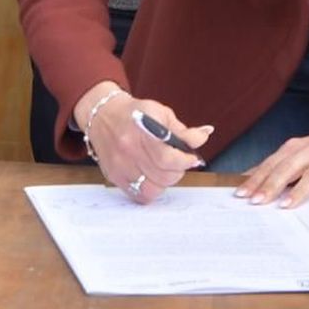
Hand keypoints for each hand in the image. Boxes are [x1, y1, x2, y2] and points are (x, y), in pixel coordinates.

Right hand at [74, 82, 208, 203]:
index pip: (167, 157)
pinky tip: (153, 177)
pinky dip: (151, 190)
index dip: (185, 161)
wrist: (103, 115)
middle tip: (179, 162)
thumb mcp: (161, 113)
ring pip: (153, 189)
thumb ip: (184, 130)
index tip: (191, 158)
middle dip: (178, 170)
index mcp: (142, 130)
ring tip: (165, 170)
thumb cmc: (135, 113)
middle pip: (163, 175)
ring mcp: (120, 165)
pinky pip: (139, 195)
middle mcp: (128, 149)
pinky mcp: (114, 176)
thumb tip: (205, 136)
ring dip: (165, 182)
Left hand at [234, 127, 308, 209]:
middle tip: (256, 201)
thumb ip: (277, 164)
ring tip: (286, 205)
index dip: (256, 179)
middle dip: (271, 185)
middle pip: (287, 169)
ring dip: (299, 191)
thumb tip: (249, 178)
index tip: (241, 194)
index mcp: (294, 148)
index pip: (271, 164)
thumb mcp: (297, 152)